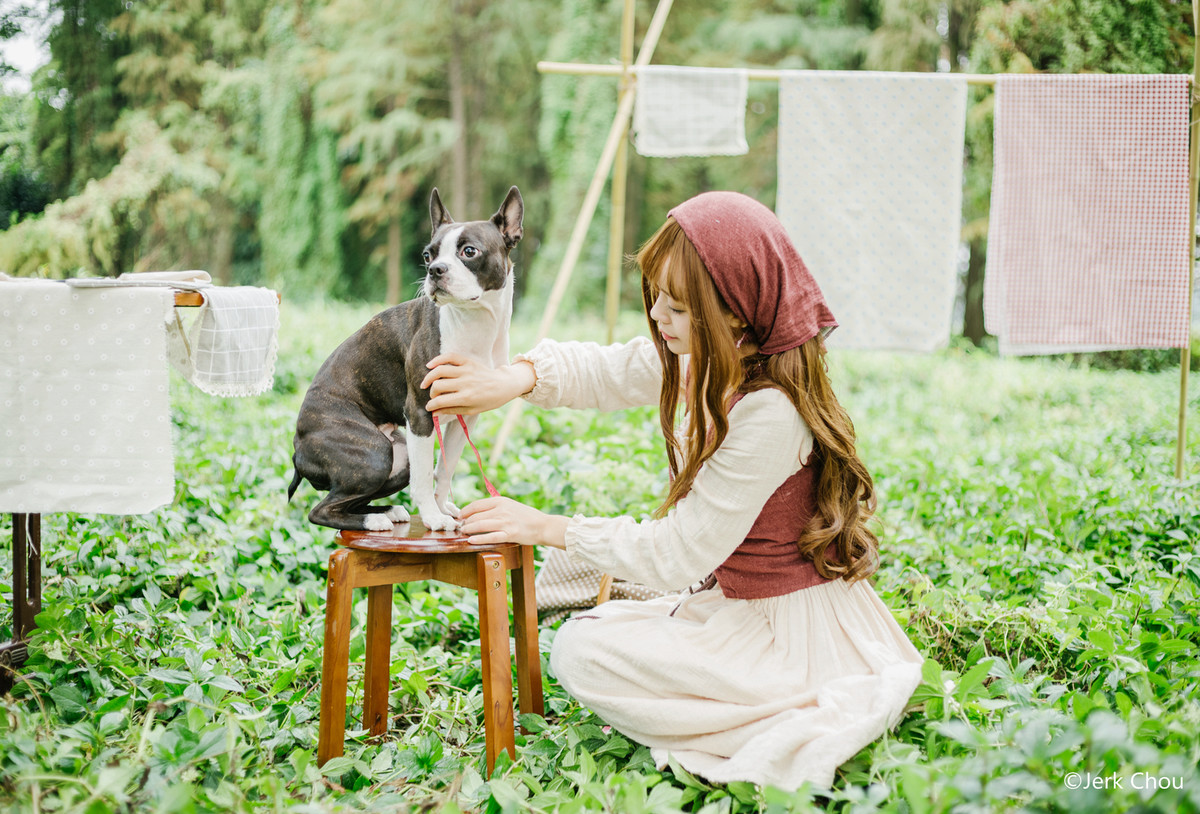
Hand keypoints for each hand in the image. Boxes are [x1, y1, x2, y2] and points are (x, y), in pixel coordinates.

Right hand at [421, 353, 535, 415]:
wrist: (503, 385)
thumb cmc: (488, 400)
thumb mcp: (472, 410)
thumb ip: (452, 410)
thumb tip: (434, 413)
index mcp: (466, 397)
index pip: (440, 401)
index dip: (431, 405)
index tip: (429, 407)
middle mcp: (465, 383)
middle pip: (438, 386)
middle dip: (432, 393)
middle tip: (433, 396)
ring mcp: (466, 370)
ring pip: (440, 371)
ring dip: (429, 378)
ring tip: (426, 384)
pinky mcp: (468, 361)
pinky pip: (450, 357)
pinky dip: (437, 359)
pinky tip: (430, 365)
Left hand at [459, 497, 567, 548]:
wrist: (543, 525)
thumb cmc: (527, 517)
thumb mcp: (511, 506)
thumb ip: (496, 507)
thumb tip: (478, 512)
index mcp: (501, 501)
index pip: (477, 504)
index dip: (465, 511)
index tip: (460, 516)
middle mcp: (502, 510)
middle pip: (476, 516)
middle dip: (465, 522)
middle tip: (460, 527)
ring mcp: (505, 522)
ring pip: (480, 525)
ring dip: (468, 529)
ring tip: (463, 533)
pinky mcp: (509, 534)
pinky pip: (490, 537)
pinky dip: (478, 539)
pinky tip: (471, 541)